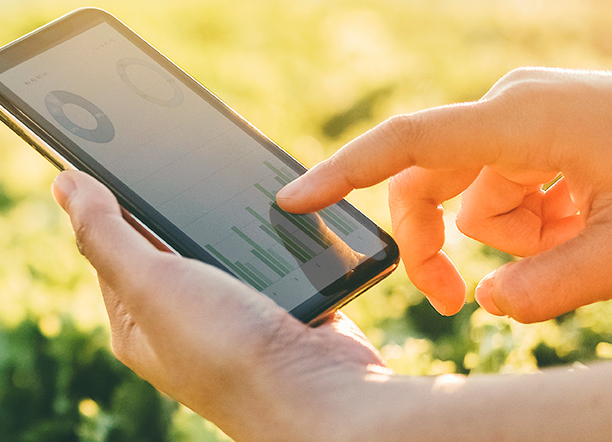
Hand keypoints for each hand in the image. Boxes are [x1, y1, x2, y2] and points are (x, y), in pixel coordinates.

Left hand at [52, 170, 386, 439]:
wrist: (325, 400)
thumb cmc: (228, 352)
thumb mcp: (149, 283)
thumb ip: (106, 232)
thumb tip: (64, 184)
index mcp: (136, 322)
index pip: (109, 247)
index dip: (109, 199)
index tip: (114, 145)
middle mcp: (180, 322)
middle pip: (168, 241)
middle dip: (175, 201)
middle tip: (176, 149)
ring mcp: (233, 314)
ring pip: (222, 244)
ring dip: (228, 216)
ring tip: (227, 175)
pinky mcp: (280, 306)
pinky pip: (270, 254)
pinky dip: (274, 232)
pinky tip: (278, 206)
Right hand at [277, 67, 611, 322]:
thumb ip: (547, 288)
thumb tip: (485, 303)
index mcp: (521, 120)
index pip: (406, 145)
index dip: (342, 176)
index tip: (291, 203)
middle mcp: (513, 107)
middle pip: (431, 184)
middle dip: (442, 245)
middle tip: (456, 303)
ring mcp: (531, 114)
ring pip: (478, 197)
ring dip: (516, 237)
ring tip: (582, 247)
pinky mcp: (547, 127)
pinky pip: (512, 186)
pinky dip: (539, 220)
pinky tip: (587, 224)